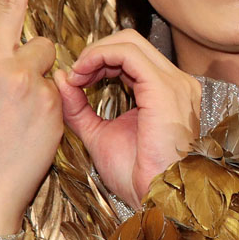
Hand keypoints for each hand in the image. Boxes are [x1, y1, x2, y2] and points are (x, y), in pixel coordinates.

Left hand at [56, 30, 200, 209]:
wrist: (156, 197)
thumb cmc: (137, 176)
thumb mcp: (99, 135)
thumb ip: (79, 108)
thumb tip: (62, 78)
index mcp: (166, 93)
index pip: (131, 56)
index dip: (98, 60)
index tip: (75, 79)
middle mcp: (176, 83)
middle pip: (130, 42)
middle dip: (95, 52)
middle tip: (74, 75)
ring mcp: (174, 83)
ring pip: (128, 42)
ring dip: (94, 54)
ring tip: (76, 76)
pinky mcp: (164, 88)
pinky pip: (128, 54)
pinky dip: (99, 57)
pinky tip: (83, 75)